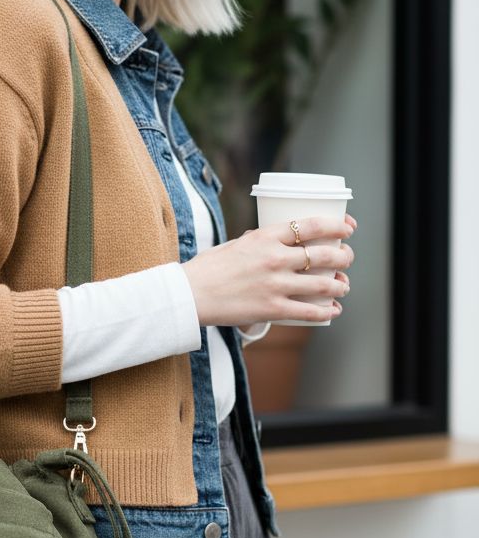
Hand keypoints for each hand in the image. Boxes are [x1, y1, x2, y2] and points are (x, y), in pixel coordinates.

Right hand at [182, 213, 356, 326]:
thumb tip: (272, 242)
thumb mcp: (233, 244)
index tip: (347, 228)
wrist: (190, 295)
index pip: (310, 225)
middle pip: (323, 254)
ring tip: (343, 285)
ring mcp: (275, 285)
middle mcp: (274, 258)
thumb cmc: (207, 268)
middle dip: (344, 256)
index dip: (336, 226)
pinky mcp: (273, 308)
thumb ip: (256, 242)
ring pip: (323, 283)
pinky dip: (326, 311)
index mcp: (264, 237)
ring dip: (340, 284)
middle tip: (346, 258)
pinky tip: (333, 310)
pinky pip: (309, 311)